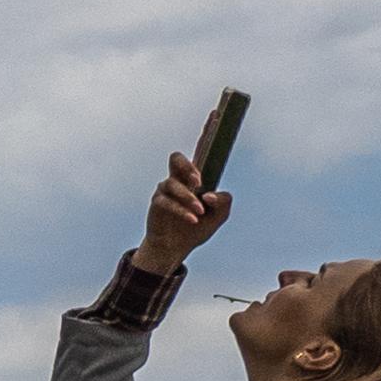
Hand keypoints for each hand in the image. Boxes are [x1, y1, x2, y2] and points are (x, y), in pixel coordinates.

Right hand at [135, 147, 229, 272]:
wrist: (176, 248)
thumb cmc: (198, 227)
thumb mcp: (219, 216)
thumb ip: (223, 202)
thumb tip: (209, 195)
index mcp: (194, 179)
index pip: (197, 154)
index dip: (203, 139)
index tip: (208, 132)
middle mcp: (178, 180)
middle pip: (175, 159)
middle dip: (187, 166)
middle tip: (198, 181)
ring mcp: (165, 191)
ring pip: (172, 184)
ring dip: (188, 197)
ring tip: (200, 211)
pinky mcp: (157, 204)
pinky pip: (167, 202)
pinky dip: (182, 211)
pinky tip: (193, 220)